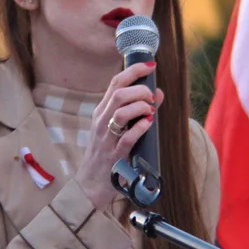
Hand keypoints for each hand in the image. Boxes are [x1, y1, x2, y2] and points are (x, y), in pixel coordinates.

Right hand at [76, 61, 164, 210]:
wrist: (90, 183)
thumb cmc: (107, 154)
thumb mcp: (116, 129)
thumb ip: (137, 111)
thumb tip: (158, 92)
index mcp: (101, 111)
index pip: (115, 82)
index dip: (134, 70)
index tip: (150, 65)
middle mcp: (101, 121)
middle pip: (119, 93)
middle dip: (140, 90)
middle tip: (151, 98)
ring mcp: (106, 138)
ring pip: (121, 111)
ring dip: (141, 107)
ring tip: (150, 112)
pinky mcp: (114, 155)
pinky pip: (127, 137)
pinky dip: (140, 127)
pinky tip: (148, 124)